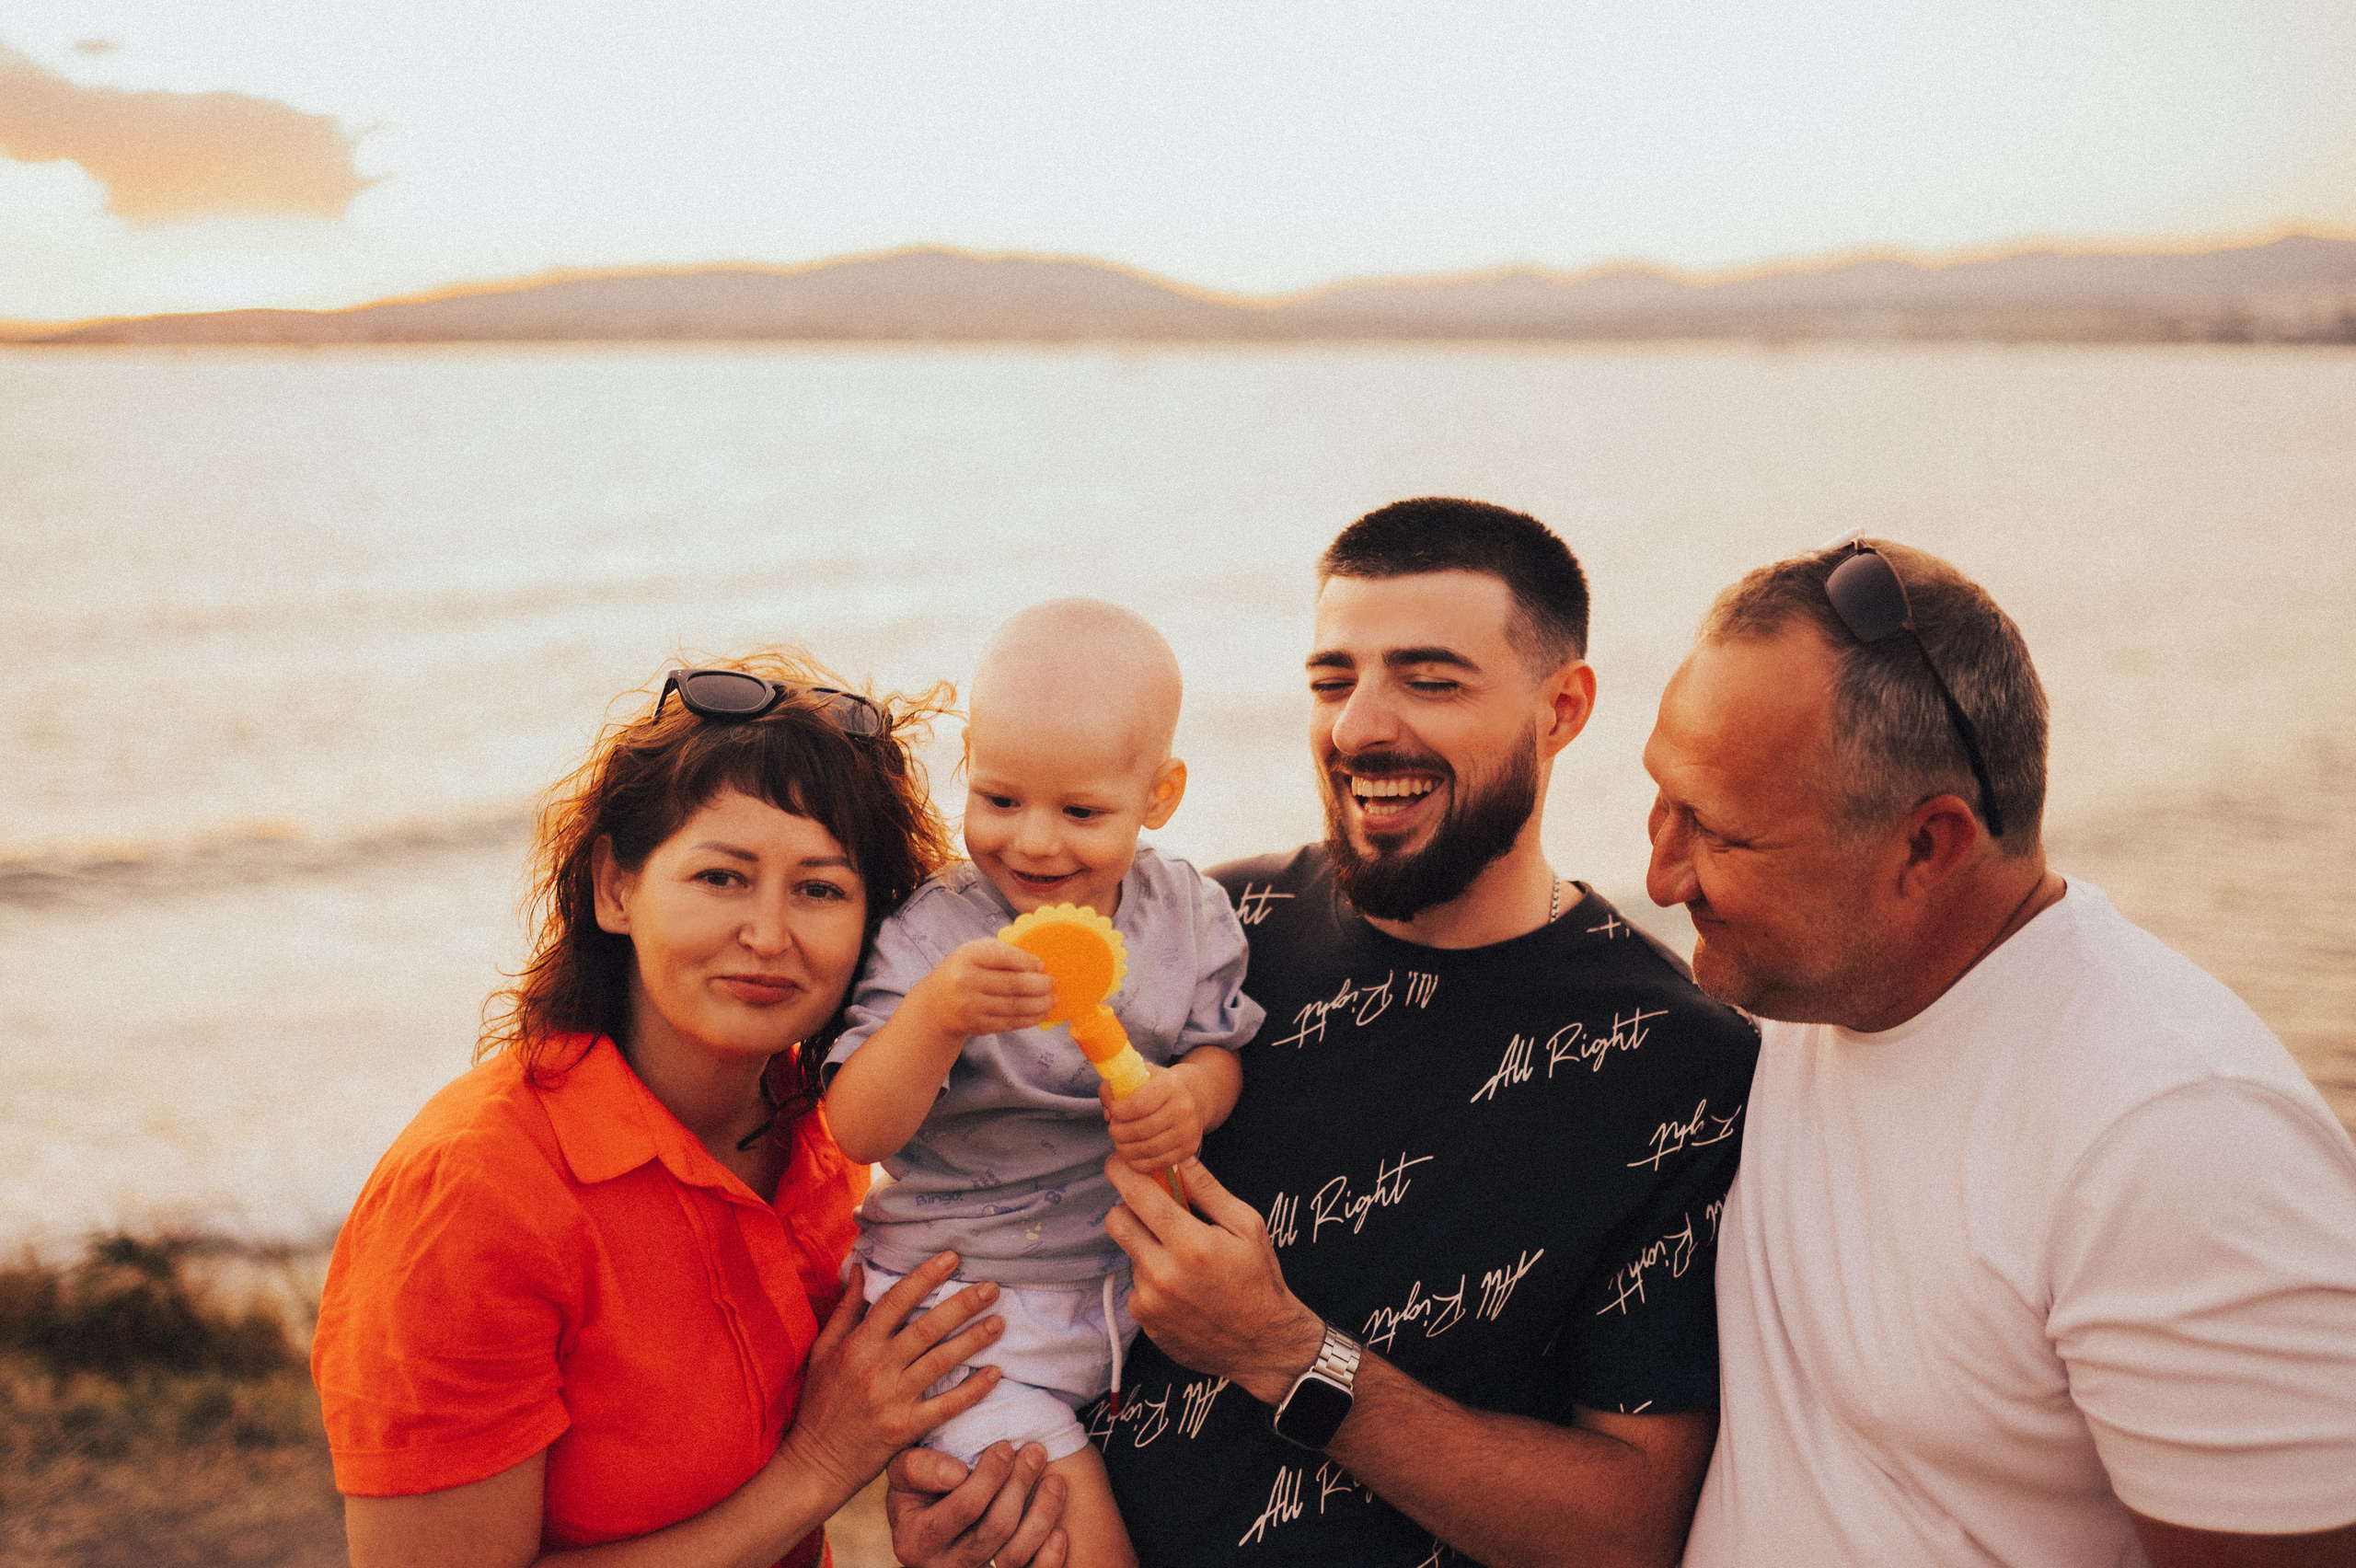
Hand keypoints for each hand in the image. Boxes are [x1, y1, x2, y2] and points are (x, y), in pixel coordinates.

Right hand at [777, 1253, 1006, 1499]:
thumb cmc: (819, 1403)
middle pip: (926, 1329)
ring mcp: (892, 1400)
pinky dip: (972, 1390)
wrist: (815, 1463)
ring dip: (973, 1340)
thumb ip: (845, 1309)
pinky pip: (945, 1406)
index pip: (895, 1301)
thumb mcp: (822, 1351)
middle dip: (962, 1305)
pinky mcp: (905, 1429)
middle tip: (992, 1287)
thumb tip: (862, 1267)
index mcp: (856, 1345)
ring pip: (940, 1362)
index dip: (925, 1277)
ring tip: (999, 1323)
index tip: (952, 1259)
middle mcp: (876, 1368)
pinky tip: (995, 1373)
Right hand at [885, 1442, 1069, 1567]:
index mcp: (914, 1540)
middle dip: (1020, 1486)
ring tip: (1055, 1481)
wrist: (921, 1528)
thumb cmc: (918, 1491)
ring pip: (1014, 1556)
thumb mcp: (904, 1474)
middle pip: (994, 1529)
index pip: (964, 1507)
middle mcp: (941, 1567)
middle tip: (1036, 1452)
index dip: (991, 1475)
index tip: (1006, 1446)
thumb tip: (957, 1473)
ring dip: (1042, 1516)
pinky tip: (1060, 1532)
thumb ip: (919, 1467)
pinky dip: (1048, 1558)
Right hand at [911, 940, 1055, 1037]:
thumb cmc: (963, 972)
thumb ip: (1001, 952)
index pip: (1004, 956)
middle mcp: (966, 980)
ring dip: (1039, 1004)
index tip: (1041, 965)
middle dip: (1039, 985)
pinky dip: (1029, 1019)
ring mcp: (971, 1006)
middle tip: (1052, 983)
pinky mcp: (977, 1025)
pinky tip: (1041, 1013)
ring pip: (1015, 1006)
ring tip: (1052, 1000)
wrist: (936, 1005)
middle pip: (1013, 984)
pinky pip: (1010, 1023)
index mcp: (968, 955)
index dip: (1027, 961)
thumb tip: (1038, 964)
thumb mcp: (974, 953)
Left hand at [1101, 1155, 1325, 1404]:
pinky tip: (1180, 1287)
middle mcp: (1163, 1273)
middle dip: (1130, 1207)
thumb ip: (1208, 1190)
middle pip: (1116, 1220)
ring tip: (1183, 1261)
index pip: (1137, 1195)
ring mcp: (1149, 1299)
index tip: (1120, 1161)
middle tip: (1155, 1211)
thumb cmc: (1258, 1280)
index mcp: (1190, 1243)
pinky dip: (1150, 1278)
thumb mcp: (1247, 1226)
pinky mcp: (1144, 1319)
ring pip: (1128, 1252)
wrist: (1262, 1344)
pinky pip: (1134, 1283)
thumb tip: (1179, 1158)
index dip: (1122, 1170)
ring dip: (1147, 1247)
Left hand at [1102, 1065, 1203, 1171]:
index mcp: (1169, 1085)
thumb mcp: (1136, 1077)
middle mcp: (1183, 1108)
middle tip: (1113, 1129)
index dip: (1118, 1111)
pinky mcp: (1188, 1149)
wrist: (1191, 1099)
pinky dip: (1137, 1162)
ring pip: (1147, 1149)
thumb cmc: (1156, 1087)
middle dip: (1118, 1132)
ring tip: (1120, 1142)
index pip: (1137, 1105)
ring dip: (1125, 1149)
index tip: (1112, 1111)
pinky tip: (1130, 1153)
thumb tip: (1108, 1113)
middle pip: (1140, 1130)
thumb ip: (1113, 1088)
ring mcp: (1188, 1131)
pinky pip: (1156, 1163)